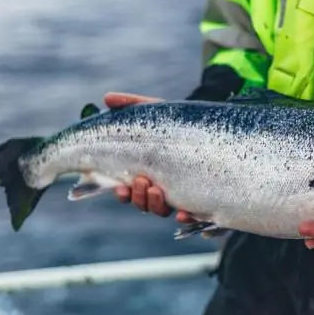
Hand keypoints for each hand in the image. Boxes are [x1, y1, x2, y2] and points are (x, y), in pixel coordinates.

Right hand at [103, 92, 194, 222]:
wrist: (206, 127)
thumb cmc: (176, 121)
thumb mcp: (154, 112)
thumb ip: (131, 105)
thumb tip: (107, 97)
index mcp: (143, 173)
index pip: (127, 190)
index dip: (122, 192)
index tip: (119, 187)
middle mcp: (158, 187)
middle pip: (142, 203)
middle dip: (138, 197)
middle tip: (141, 181)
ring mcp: (178, 194)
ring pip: (161, 210)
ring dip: (155, 203)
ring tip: (156, 189)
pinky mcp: (198, 197)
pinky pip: (191, 215)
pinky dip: (185, 217)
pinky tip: (184, 213)